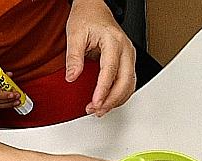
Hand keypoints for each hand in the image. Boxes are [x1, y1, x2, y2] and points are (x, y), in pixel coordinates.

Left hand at [64, 0, 135, 115]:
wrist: (95, 8)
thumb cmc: (87, 17)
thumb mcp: (75, 34)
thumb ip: (73, 57)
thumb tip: (72, 77)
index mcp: (113, 41)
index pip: (110, 70)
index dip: (103, 89)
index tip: (95, 102)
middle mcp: (125, 49)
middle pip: (125, 81)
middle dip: (111, 100)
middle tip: (96, 110)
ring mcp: (129, 56)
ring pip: (129, 84)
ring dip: (116, 100)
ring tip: (99, 109)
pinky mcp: (127, 61)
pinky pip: (128, 82)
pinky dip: (119, 95)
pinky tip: (107, 101)